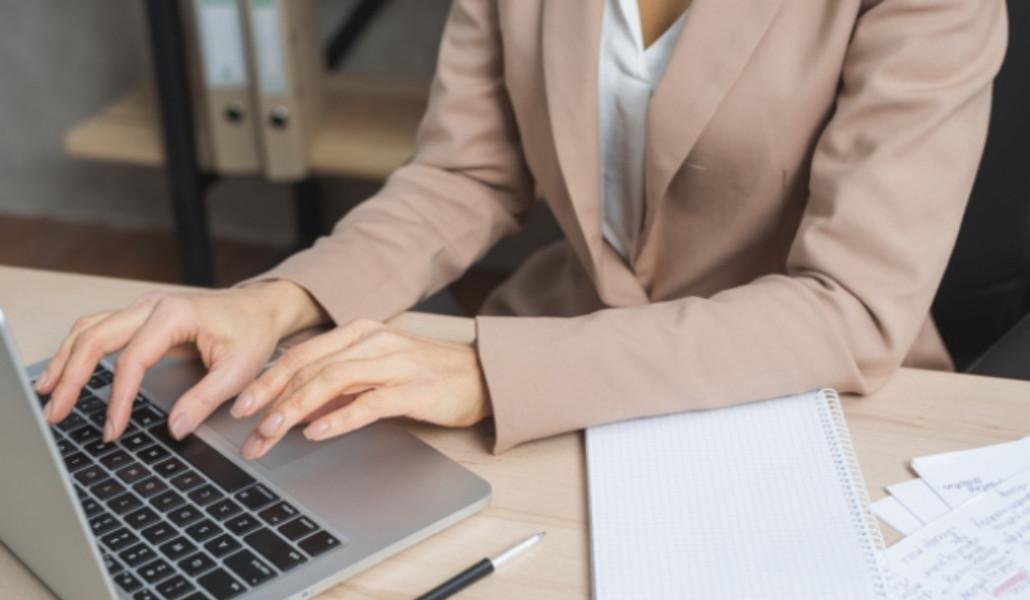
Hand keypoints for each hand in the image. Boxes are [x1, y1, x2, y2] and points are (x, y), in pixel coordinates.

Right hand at [36, 280, 325, 441]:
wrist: (260, 309)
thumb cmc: (252, 333)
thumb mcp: (239, 370)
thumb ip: (206, 399)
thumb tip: (176, 428)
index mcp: (174, 314)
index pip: (133, 359)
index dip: (119, 397)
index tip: (113, 429)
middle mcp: (151, 306)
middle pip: (96, 337)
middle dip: (72, 377)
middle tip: (57, 412)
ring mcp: (142, 309)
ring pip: (89, 329)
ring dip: (66, 361)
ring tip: (48, 395)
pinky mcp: (139, 318)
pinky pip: (98, 330)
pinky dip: (77, 351)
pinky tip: (65, 374)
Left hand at [230, 319, 489, 458]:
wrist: (482, 375)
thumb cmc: (428, 376)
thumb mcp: (377, 372)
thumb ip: (340, 385)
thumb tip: (297, 410)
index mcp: (360, 333)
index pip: (302, 355)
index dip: (267, 380)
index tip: (240, 406)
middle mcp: (374, 342)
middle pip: (309, 367)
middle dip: (272, 399)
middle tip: (247, 427)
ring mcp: (395, 363)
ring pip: (332, 381)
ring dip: (295, 409)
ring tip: (272, 433)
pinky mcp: (414, 389)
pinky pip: (369, 402)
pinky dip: (339, 418)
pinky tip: (318, 432)